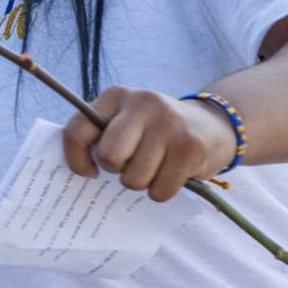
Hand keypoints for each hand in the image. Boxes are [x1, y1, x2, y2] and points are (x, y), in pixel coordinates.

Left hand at [60, 87, 237, 200]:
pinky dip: (161, 191)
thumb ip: (100, 134)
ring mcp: (168, 123)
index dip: (76, 159)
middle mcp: (142, 102)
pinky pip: (160, 191)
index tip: (89, 171)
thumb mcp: (126, 119)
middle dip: (116, 170)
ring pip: (134, 179)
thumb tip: (77, 167)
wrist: (211, 126)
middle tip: (129, 164)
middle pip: (109, 157)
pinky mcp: (190, 147)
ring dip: (141, 183)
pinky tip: (171, 173)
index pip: (78, 131)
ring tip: (154, 166)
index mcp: (117, 95)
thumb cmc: (155, 130)